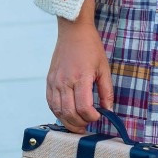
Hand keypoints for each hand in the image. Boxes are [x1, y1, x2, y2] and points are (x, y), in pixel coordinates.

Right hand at [46, 15, 113, 134]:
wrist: (73, 31)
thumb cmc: (91, 48)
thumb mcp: (104, 68)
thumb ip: (106, 91)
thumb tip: (108, 110)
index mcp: (81, 77)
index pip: (84, 108)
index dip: (92, 117)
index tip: (98, 117)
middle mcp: (65, 81)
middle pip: (69, 112)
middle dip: (80, 124)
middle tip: (88, 126)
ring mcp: (55, 81)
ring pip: (57, 110)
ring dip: (67, 122)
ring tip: (78, 125)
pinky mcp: (49, 80)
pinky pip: (50, 102)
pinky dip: (57, 112)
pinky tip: (66, 115)